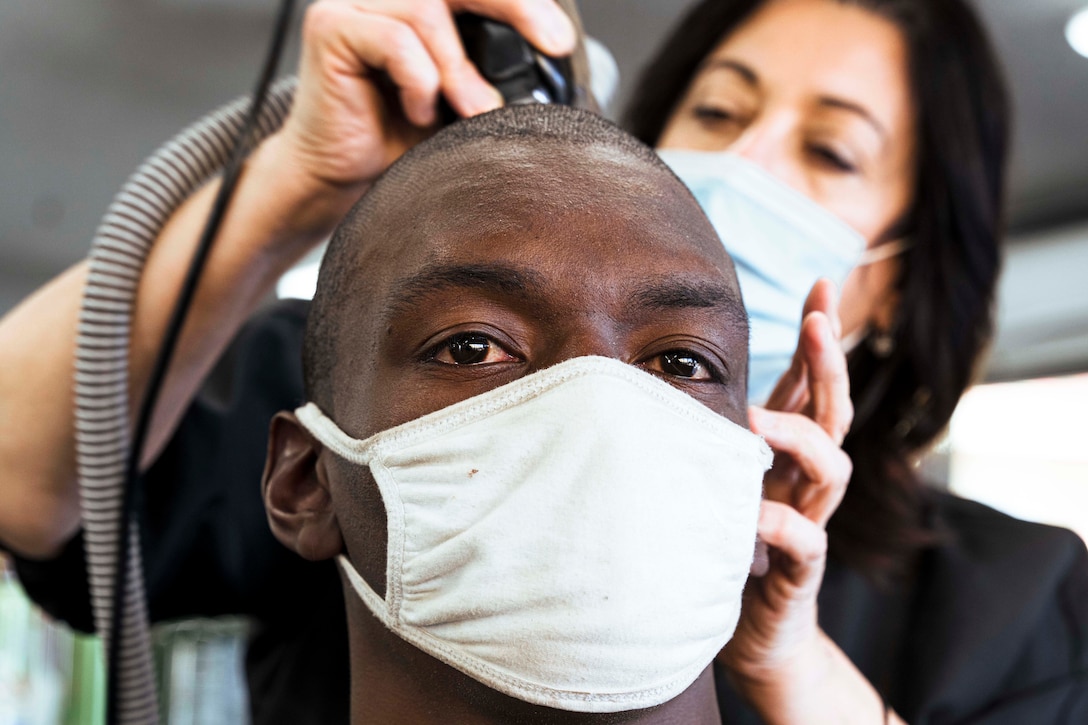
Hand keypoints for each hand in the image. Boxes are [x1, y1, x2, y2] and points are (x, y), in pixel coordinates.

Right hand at [273, 0, 576, 197]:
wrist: (340, 179)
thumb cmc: (395, 139)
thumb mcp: (460, 99)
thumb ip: (489, 70)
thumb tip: (548, 55)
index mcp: (416, 2)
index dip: (520, 2)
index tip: (559, 39)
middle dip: (515, 7)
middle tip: (553, 43)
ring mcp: (353, 4)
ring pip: (428, 10)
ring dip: (458, 68)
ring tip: (467, 108)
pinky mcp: (330, 28)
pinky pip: (396, 39)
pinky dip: (419, 80)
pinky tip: (416, 111)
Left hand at [719, 279, 857, 718]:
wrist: (747, 631)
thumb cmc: (723, 543)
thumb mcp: (712, 475)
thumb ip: (708, 433)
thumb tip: (661, 375)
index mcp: (784, 454)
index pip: (810, 384)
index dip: (819, 338)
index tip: (822, 285)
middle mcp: (803, 480)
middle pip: (832, 412)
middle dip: (829, 364)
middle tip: (818, 321)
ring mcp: (808, 521)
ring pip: (833, 467)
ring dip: (799, 437)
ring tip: (757, 421)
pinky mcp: (800, 571)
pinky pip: (805, 541)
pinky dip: (781, 524)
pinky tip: (752, 514)